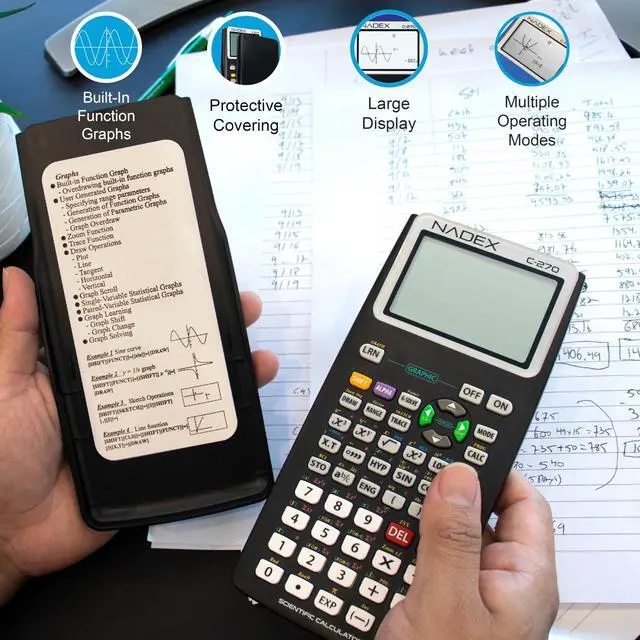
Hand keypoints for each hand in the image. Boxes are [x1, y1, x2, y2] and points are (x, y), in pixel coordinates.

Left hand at [0, 267, 278, 603]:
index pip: (137, 323)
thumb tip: (18, 278)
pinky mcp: (160, 455)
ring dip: (232, 368)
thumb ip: (15, 337)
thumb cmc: (4, 456)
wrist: (14, 534)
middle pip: (177, 350)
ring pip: (198, 388)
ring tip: (258, 354)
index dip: (166, 300)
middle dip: (214, 327)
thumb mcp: (7, 387)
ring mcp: (148, 421)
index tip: (193, 275)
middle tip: (242, 305)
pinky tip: (249, 401)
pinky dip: (230, 418)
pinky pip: (201, 434)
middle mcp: (126, 387)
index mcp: (92, 366)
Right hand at [377, 464, 558, 639]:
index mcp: (524, 578)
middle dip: (446, 496)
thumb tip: (458, 474)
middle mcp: (502, 583)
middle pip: (480, 516)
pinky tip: (387, 543)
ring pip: (449, 537)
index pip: (523, 501)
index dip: (492, 470)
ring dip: (421, 523)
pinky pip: (430, 561)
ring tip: (391, 509)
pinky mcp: (444, 605)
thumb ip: (453, 539)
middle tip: (411, 476)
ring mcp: (471, 595)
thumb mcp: (446, 603)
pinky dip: (409, 546)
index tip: (452, 448)